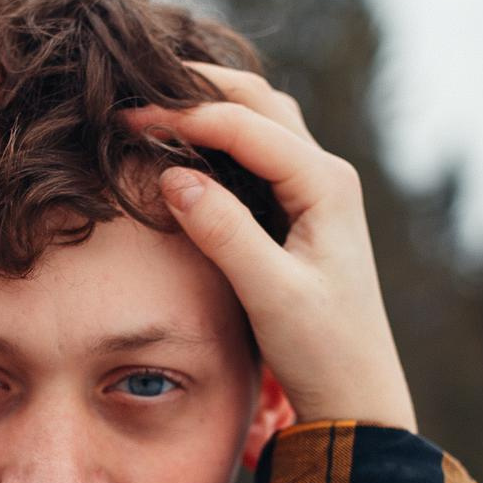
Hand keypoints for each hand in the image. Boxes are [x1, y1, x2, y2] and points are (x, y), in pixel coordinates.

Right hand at [126, 66, 416, 431]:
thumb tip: (171, 176)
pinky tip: (182, 144)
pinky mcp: (303, 208)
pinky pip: (258, 150)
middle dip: (196, 87)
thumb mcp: (270, 295)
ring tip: (152, 105)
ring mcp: (318, 188)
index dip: (184, 114)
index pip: (245, 124)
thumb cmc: (323, 349)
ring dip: (209, 104)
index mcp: (326, 184)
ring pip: (260, 118)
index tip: (125, 117)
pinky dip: (218, 136)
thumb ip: (224, 232)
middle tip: (133, 89)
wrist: (357, 395)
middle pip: (257, 100)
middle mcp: (327, 174)